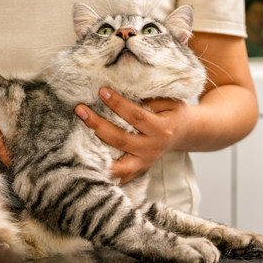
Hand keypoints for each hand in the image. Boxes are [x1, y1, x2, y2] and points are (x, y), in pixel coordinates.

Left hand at [75, 88, 190, 183]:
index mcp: (162, 129)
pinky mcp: (139, 171)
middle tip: (81, 110)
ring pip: (117, 163)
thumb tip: (125, 86)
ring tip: (77, 136)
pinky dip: (105, 172)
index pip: (135, 116)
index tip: (101, 91)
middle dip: (98, 124)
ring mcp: (145, 163)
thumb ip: (150, 96)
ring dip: (95, 151)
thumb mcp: (169, 100)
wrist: (185, 133)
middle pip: (121, 139)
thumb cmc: (173, 112)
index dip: (117, 104)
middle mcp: (153, 149)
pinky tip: (87, 164)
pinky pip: (119, 176)